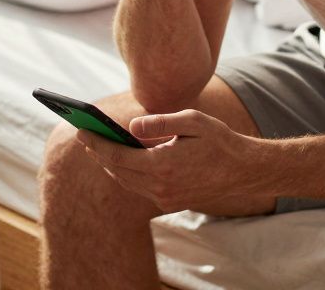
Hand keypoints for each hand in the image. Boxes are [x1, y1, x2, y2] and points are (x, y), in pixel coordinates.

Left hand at [75, 109, 261, 213]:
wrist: (244, 171)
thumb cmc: (219, 140)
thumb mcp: (192, 121)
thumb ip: (159, 122)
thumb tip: (130, 126)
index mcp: (162, 165)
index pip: (117, 155)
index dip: (96, 143)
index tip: (80, 131)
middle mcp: (160, 186)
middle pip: (118, 170)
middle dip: (99, 153)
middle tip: (85, 136)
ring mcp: (165, 198)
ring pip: (127, 181)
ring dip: (112, 165)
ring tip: (99, 147)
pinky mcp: (171, 202)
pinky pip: (141, 188)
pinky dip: (128, 174)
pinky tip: (124, 160)